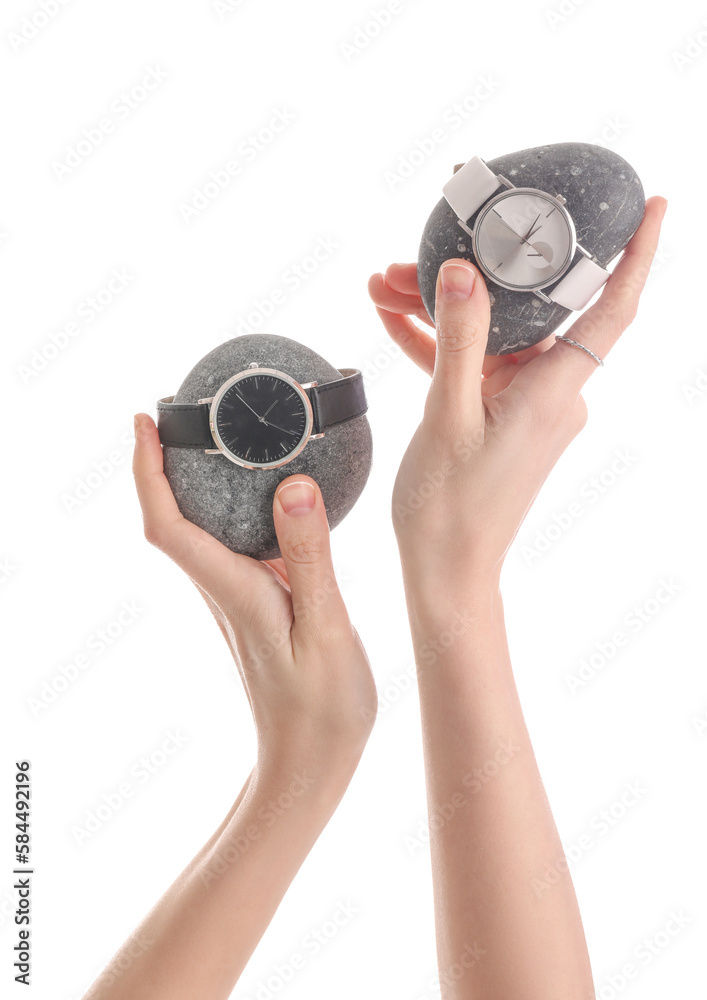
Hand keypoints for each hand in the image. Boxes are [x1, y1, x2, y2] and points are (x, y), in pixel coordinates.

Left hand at [132, 415, 376, 773]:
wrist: (312, 761)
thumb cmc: (321, 709)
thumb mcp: (327, 629)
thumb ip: (310, 559)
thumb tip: (293, 485)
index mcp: (234, 592)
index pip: (168, 526)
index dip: (146, 472)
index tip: (144, 422)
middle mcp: (225, 590)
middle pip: (173, 520)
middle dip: (161, 464)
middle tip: (175, 412)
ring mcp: (239, 598)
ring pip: (200, 530)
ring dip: (193, 482)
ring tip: (215, 436)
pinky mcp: (259, 602)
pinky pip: (234, 543)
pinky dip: (236, 507)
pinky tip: (272, 492)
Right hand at [368, 196, 667, 589]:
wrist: (446, 569)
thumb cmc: (451, 510)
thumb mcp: (449, 417)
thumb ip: (460, 340)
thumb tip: (466, 271)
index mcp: (554, 392)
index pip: (611, 309)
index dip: (635, 254)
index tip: (652, 205)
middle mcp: (549, 392)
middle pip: (529, 307)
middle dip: (482, 264)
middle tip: (439, 224)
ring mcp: (523, 403)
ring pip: (492, 332)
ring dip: (442, 304)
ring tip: (386, 281)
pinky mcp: (496, 414)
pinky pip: (473, 363)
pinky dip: (438, 341)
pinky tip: (394, 317)